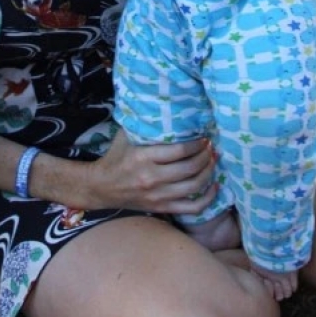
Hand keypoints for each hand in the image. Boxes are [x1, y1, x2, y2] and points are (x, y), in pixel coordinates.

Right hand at [92, 129, 216, 214]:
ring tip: (212, 161)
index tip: (204, 138)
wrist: (101, 188)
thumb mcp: (125, 136)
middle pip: (190, 168)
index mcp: (143, 157)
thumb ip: (144, 125)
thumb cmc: (116, 157)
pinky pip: (192, 208)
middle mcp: (152, 178)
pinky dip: (207, 198)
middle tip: (211, 148)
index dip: (197, 144)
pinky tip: (214, 186)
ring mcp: (158, 196)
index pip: (179, 151)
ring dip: (208, 172)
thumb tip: (166, 108)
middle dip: (206, 156)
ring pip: (194, 186)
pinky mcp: (162, 208)